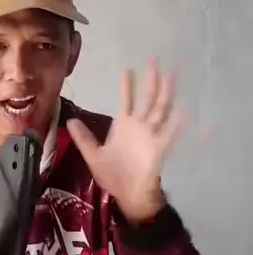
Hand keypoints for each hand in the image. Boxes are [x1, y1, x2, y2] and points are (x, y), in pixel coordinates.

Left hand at [67, 58, 186, 222]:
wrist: (127, 195)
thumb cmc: (112, 175)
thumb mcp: (93, 155)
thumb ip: (83, 138)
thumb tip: (69, 120)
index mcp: (124, 126)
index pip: (127, 100)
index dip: (127, 85)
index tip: (127, 68)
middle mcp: (140, 127)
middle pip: (147, 98)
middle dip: (151, 79)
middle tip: (155, 59)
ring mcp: (151, 136)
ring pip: (160, 109)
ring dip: (166, 93)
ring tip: (172, 75)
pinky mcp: (159, 148)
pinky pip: (170, 133)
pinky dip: (177, 122)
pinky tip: (185, 110)